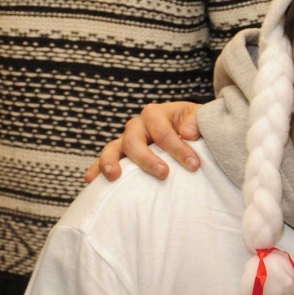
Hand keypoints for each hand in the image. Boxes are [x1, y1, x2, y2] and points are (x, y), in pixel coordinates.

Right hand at [82, 101, 202, 182]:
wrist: (191, 131)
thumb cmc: (196, 126)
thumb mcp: (201, 118)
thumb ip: (197, 121)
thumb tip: (188, 133)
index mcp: (156, 113)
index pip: (163, 132)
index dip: (178, 148)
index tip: (194, 165)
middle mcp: (138, 125)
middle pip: (133, 140)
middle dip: (147, 159)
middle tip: (164, 174)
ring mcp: (127, 140)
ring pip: (113, 148)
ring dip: (111, 162)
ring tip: (114, 176)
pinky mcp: (122, 154)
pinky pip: (105, 160)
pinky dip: (97, 169)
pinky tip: (91, 181)